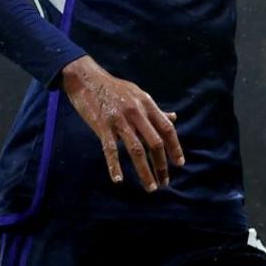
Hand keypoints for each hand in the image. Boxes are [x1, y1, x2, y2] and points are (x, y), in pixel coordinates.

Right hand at [59, 57, 182, 191]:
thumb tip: (174, 118)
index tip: (179, 164)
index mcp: (147, 105)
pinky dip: (115, 165)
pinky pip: (110, 149)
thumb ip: (156, 110)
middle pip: (155, 143)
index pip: (167, 129)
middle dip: (162, 164)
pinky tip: (118, 180)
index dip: (175, 147)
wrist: (86, 78)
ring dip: (145, 171)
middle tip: (165, 182)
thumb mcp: (139, 94)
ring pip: (136, 150)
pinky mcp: (102, 125)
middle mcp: (137, 113)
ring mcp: (120, 120)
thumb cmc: (115, 88)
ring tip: (151, 187)